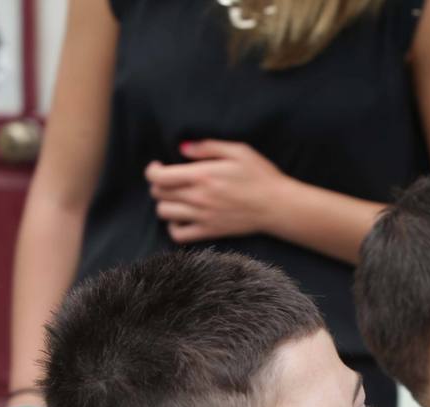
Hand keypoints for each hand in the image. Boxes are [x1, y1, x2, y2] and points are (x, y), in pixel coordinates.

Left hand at [146, 140, 288, 242]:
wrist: (277, 206)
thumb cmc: (260, 175)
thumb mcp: (238, 151)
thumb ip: (207, 147)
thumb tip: (182, 148)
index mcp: (202, 175)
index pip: (159, 177)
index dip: (152, 170)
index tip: (158, 166)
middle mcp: (198, 198)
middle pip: (158, 194)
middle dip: (158, 185)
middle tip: (169, 180)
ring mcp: (202, 217)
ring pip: (164, 213)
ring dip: (164, 204)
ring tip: (175, 198)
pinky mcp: (209, 232)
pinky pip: (178, 235)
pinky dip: (173, 227)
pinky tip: (181, 217)